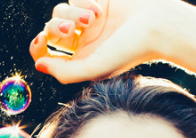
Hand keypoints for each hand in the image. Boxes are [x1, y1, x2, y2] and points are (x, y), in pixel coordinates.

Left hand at [29, 0, 174, 82]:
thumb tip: (38, 65)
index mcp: (81, 58)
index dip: (38, 47)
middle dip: (55, 28)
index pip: (47, 53)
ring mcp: (90, 20)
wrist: (157, 24)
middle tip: (70, 30)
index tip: (42, 42)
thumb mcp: (95, 68)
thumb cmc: (130, 51)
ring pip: (60, 11)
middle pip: (51, 29)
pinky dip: (83, 2)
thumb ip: (65, 72)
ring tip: (92, 18)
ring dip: (71, 14)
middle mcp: (83, 39)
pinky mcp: (97, 1)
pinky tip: (99, 9)